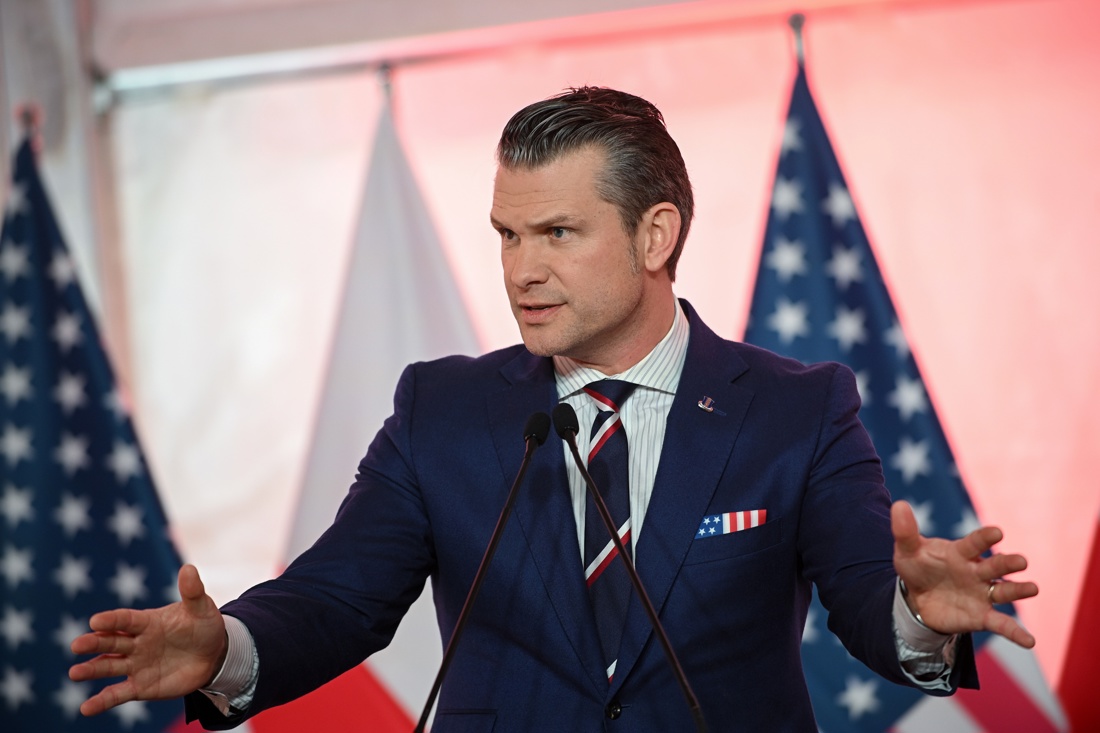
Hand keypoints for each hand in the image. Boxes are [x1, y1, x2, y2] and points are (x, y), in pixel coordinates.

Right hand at [69, 564, 227, 715]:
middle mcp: (136, 643)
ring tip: (74, 673)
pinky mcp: (140, 686)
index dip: (112, 621)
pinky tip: (86, 708)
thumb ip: (192, 592)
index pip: (126, 620)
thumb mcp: (201, 608)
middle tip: (76, 645)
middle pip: (111, 642)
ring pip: (109, 667)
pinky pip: (118, 694)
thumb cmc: (204, 626)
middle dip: (94, 643)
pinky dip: (102, 701)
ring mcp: (136, 665)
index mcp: (147, 621)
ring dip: (91, 670)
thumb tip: (188, 568)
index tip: (95, 621)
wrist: (213, 655)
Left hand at [891, 500, 1037, 647]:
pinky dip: (1016, 633)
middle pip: (995, 566)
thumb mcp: (907, 550)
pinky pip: (1001, 624)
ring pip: (1004, 591)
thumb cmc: (918, 568)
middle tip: (1021, 561)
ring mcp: (982, 593)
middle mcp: (977, 572)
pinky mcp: (981, 616)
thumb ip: (905, 531)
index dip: (985, 538)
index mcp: (960, 553)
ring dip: (1018, 590)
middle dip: (1008, 563)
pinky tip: (1030, 641)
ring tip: (1033, 588)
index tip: (997, 533)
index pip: (974, 543)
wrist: (918, 598)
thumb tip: (899, 505)